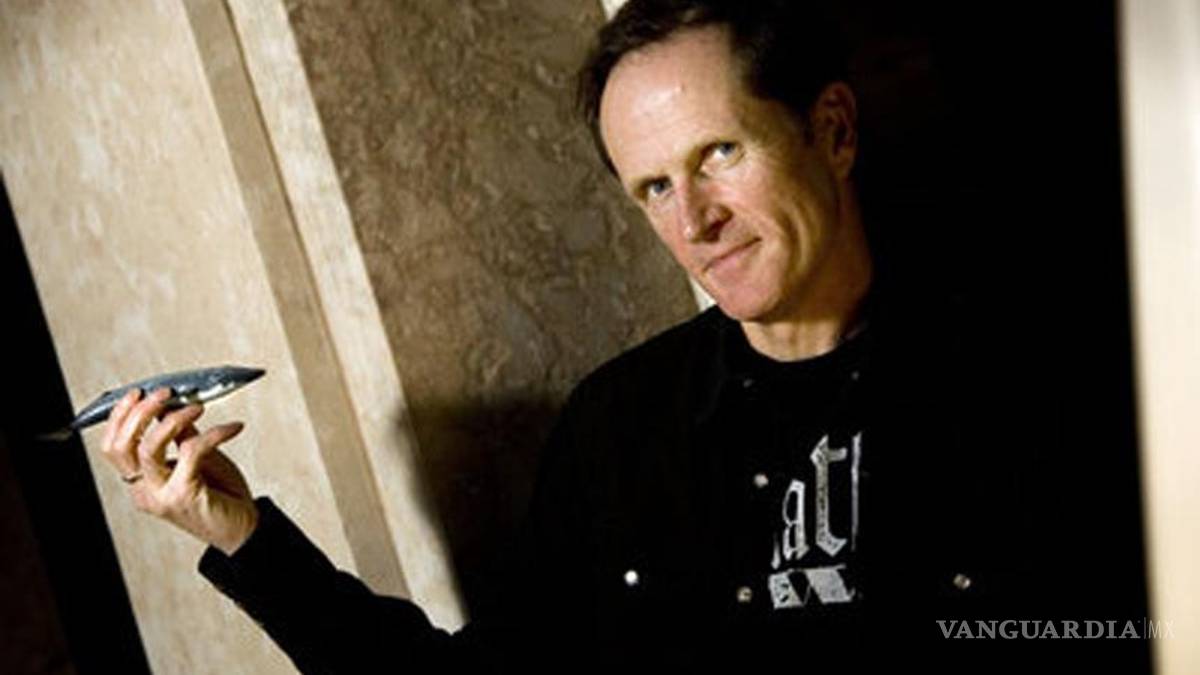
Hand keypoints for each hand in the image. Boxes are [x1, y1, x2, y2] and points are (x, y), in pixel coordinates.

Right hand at [99, 387, 258, 554]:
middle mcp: (144, 491)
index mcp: (142, 482)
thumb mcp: (197, 459)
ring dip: (173, 419)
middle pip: (122, 446)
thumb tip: (169, 406)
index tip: (137, 393)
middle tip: (165, 393)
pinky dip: (214, 433)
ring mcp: (160, 496)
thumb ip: (180, 436)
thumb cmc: (221, 495)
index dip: (120, 417)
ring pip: (148, 448)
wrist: (243, 530)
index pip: (113, 448)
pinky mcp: (182, 496)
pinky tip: (233, 428)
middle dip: (139, 413)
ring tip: (198, 407)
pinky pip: (190, 451)